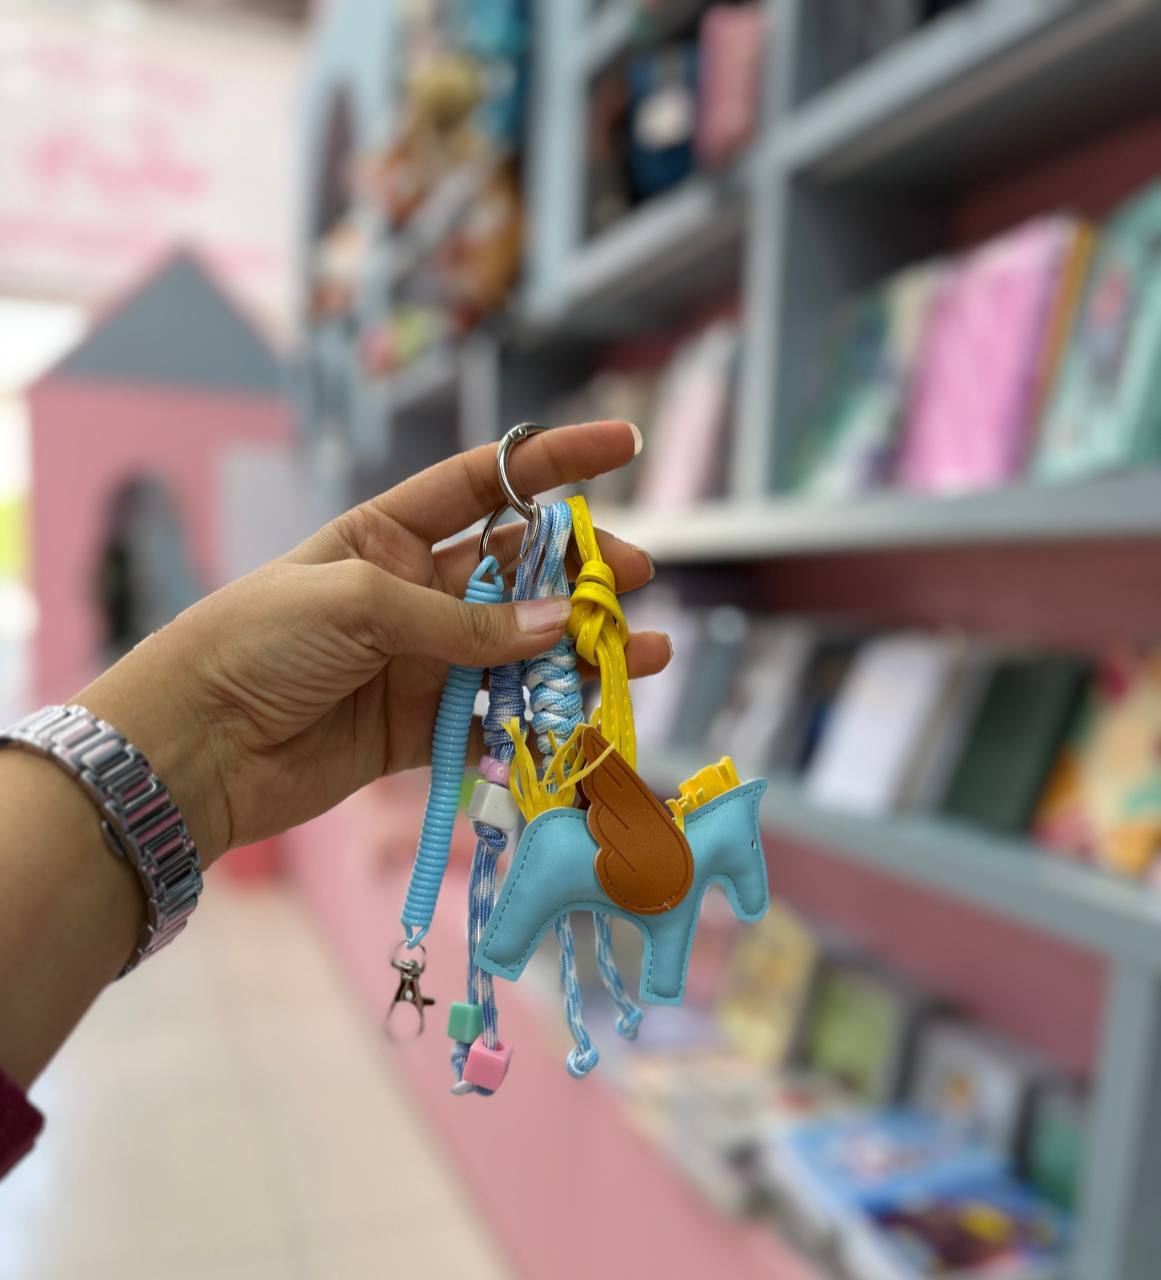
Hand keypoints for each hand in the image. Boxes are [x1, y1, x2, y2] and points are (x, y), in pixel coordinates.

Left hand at [78, 421, 668, 865]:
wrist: (193, 747)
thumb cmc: (254, 642)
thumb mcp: (357, 602)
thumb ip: (462, 620)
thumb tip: (560, 626)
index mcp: (385, 535)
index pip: (484, 484)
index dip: (554, 461)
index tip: (621, 444)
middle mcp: (411, 594)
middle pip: (517, 572)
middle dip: (580, 572)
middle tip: (637, 578)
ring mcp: (419, 663)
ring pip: (518, 650)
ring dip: (579, 651)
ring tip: (641, 653)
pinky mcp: (420, 729)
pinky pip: (497, 719)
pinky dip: (543, 720)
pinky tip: (588, 716)